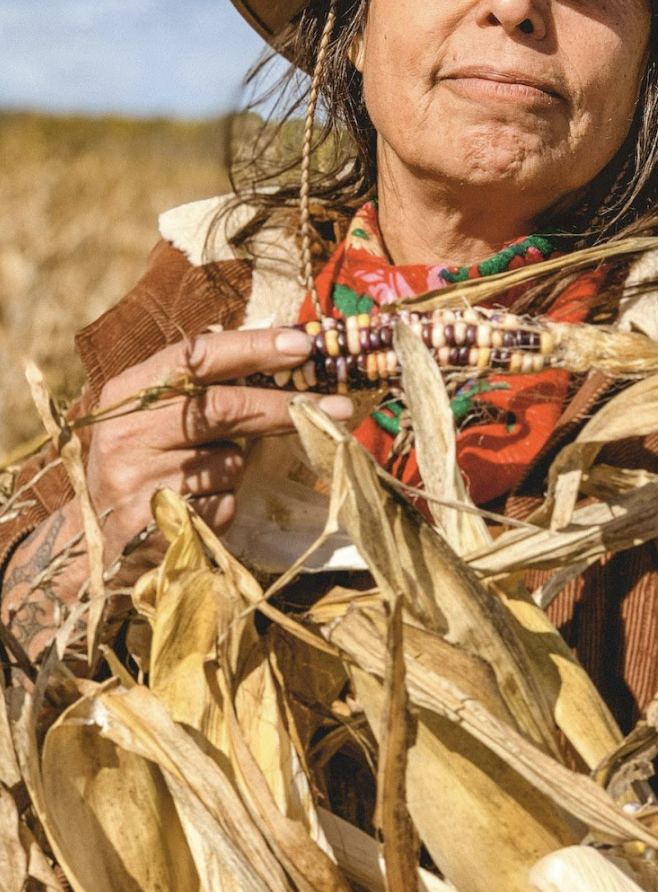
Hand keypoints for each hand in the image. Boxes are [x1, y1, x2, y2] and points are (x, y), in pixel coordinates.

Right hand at [1, 328, 350, 659]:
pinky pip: (224, 503)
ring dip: (235, 466)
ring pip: (230, 462)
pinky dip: (224, 502)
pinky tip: (194, 507)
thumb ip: (197, 389)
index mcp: (125, 394)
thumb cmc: (134, 465)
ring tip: (200, 475)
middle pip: (225, 408)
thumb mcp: (148, 417)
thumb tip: (285, 356)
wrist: (84, 547)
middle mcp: (126, 434)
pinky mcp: (159, 528)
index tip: (302, 345)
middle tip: (339, 408)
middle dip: (287, 407)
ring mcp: (140, 484)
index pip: (194, 356)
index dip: (252, 347)